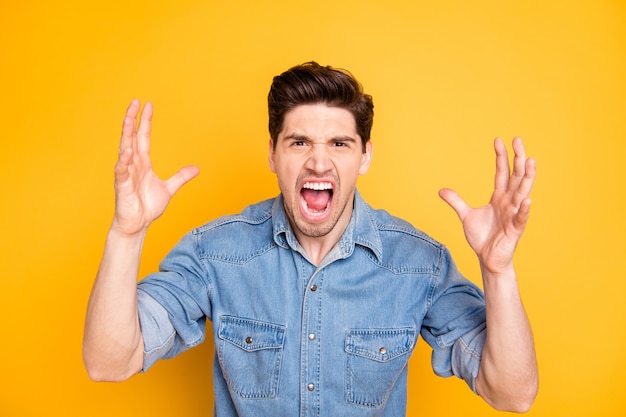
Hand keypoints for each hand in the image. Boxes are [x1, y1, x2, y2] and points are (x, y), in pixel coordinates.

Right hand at [112, 99, 198, 235]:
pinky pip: (122, 171)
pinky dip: (123, 161)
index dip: (146, 121)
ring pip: (124, 149)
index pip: (143, 137)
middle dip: (133, 119)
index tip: (148, 105)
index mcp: (143, 163)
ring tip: (129, 118)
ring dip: (126, 133)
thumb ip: (180, 177)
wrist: (137, 224)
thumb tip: (196, 168)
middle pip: (131, 137)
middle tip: (135, 102)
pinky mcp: (122, 186)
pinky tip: (126, 151)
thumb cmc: (147, 206)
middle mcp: (133, 164)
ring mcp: (126, 173)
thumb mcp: (169, 188)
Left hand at [439, 137, 535, 274]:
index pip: (502, 172)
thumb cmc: (482, 237)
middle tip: (518, 139)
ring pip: (522, 193)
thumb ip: (456, 202)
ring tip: (531, 161)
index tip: (499, 140)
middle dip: (518, 158)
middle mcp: (509, 202)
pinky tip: (527, 199)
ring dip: (527, 178)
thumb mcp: (466, 216)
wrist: (487, 259)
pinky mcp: (515, 230)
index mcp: (499, 197)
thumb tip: (441, 190)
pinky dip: (524, 209)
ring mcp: (513, 215)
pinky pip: (520, 218)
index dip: (501, 157)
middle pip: (516, 176)